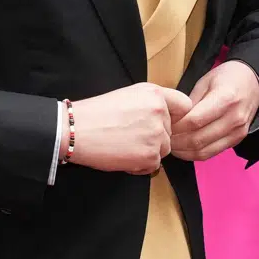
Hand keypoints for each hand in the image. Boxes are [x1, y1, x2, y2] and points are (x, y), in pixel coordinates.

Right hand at [69, 82, 191, 174]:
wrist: (74, 130)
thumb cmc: (94, 113)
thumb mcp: (126, 96)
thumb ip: (151, 104)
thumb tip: (168, 120)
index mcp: (154, 93)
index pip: (185, 106)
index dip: (176, 116)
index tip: (162, 122)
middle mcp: (160, 112)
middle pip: (171, 131)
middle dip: (154, 137)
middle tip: (128, 135)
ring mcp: (157, 135)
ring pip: (164, 149)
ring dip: (147, 151)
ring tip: (122, 145)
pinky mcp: (150, 156)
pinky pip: (154, 165)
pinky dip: (139, 165)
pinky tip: (120, 155)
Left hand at [170, 60, 258, 160]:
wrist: (254, 82)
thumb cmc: (226, 78)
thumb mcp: (205, 81)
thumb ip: (189, 101)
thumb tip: (171, 117)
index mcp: (225, 99)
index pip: (194, 120)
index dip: (175, 126)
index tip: (163, 124)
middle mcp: (234, 119)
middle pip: (198, 139)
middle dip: (176, 141)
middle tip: (162, 136)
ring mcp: (237, 132)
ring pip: (204, 150)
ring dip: (183, 151)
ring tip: (169, 144)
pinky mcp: (237, 140)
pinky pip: (212, 153)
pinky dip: (194, 154)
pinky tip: (182, 148)